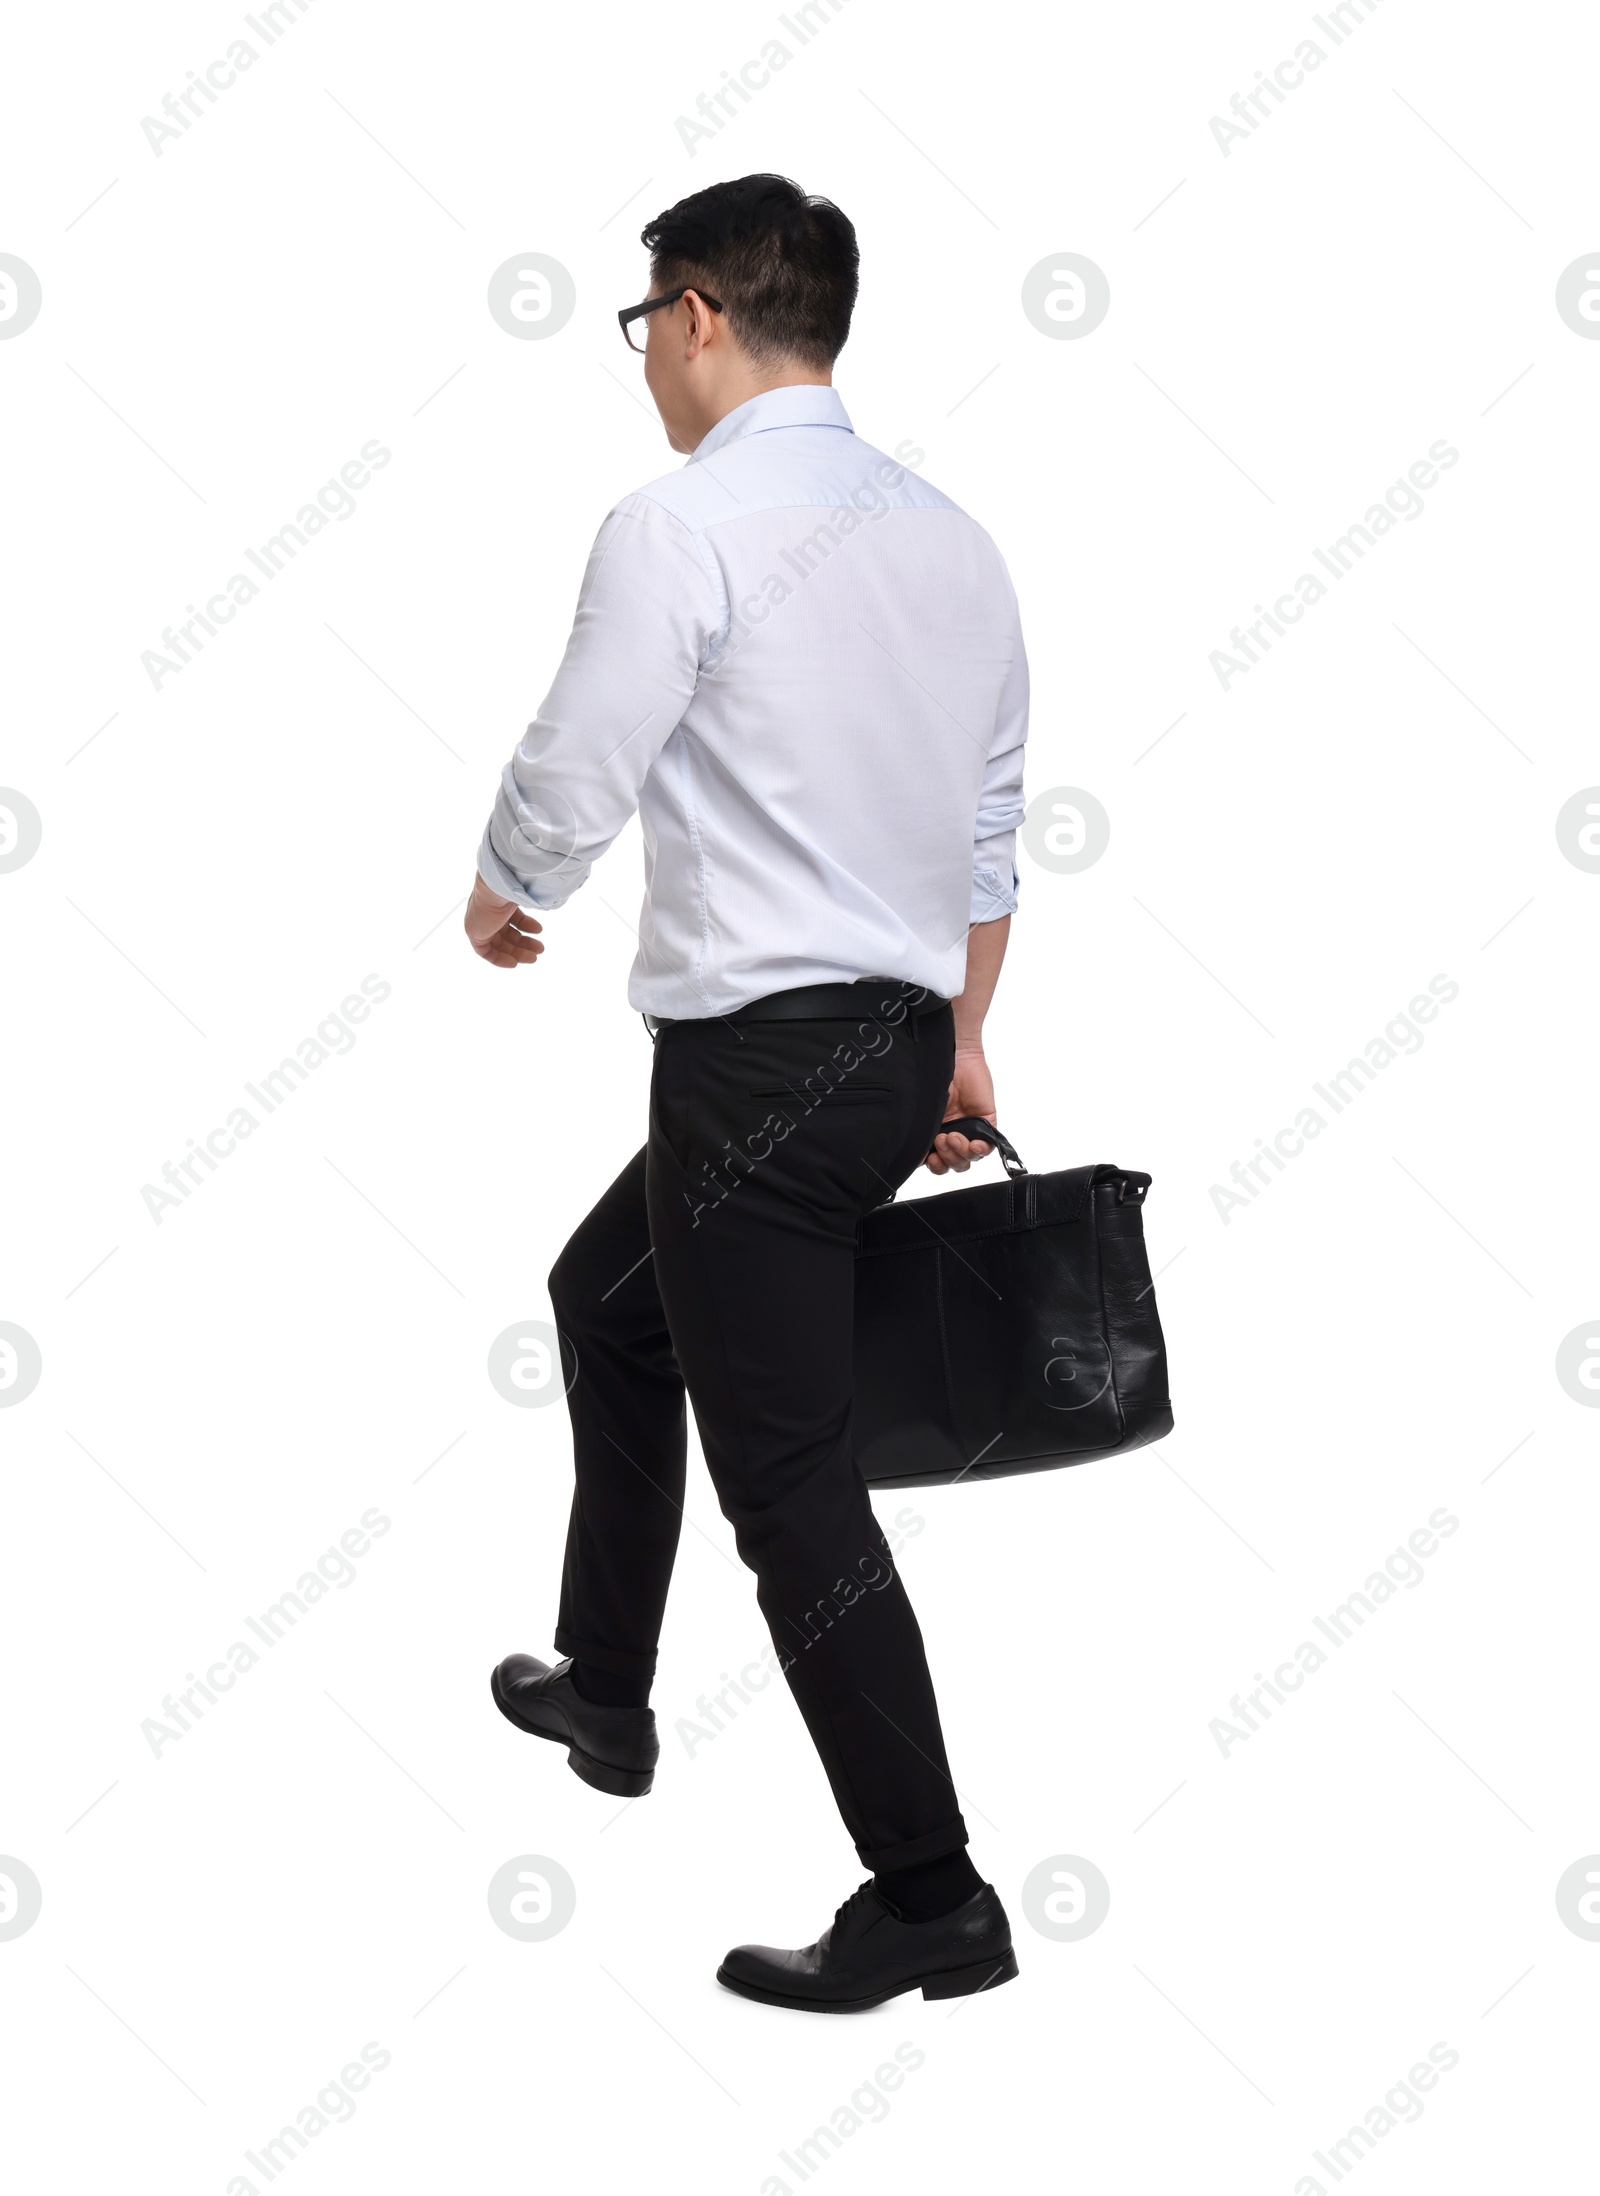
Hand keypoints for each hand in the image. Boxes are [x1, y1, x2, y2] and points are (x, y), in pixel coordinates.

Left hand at [465, 873, 543, 967]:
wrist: (497, 887)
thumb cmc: (513, 885)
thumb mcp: (526, 894)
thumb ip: (534, 901)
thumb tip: (548, 901)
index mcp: (498, 900)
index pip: (511, 917)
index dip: (525, 925)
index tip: (538, 930)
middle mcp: (487, 912)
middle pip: (507, 933)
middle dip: (524, 943)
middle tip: (540, 949)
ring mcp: (480, 923)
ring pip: (499, 944)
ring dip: (518, 952)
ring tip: (534, 956)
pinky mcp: (474, 935)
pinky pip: (486, 952)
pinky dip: (500, 959)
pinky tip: (514, 963)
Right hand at [925, 1047, 996, 1173]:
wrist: (955, 1057)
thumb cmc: (936, 1078)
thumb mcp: (923, 1109)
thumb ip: (919, 1131)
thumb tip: (913, 1157)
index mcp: (935, 1133)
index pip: (936, 1161)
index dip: (934, 1165)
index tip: (928, 1159)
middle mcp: (953, 1134)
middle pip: (953, 1164)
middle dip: (946, 1159)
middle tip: (941, 1141)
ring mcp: (971, 1131)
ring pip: (968, 1159)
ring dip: (960, 1153)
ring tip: (953, 1136)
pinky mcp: (987, 1124)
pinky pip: (987, 1147)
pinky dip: (980, 1149)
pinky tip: (973, 1144)